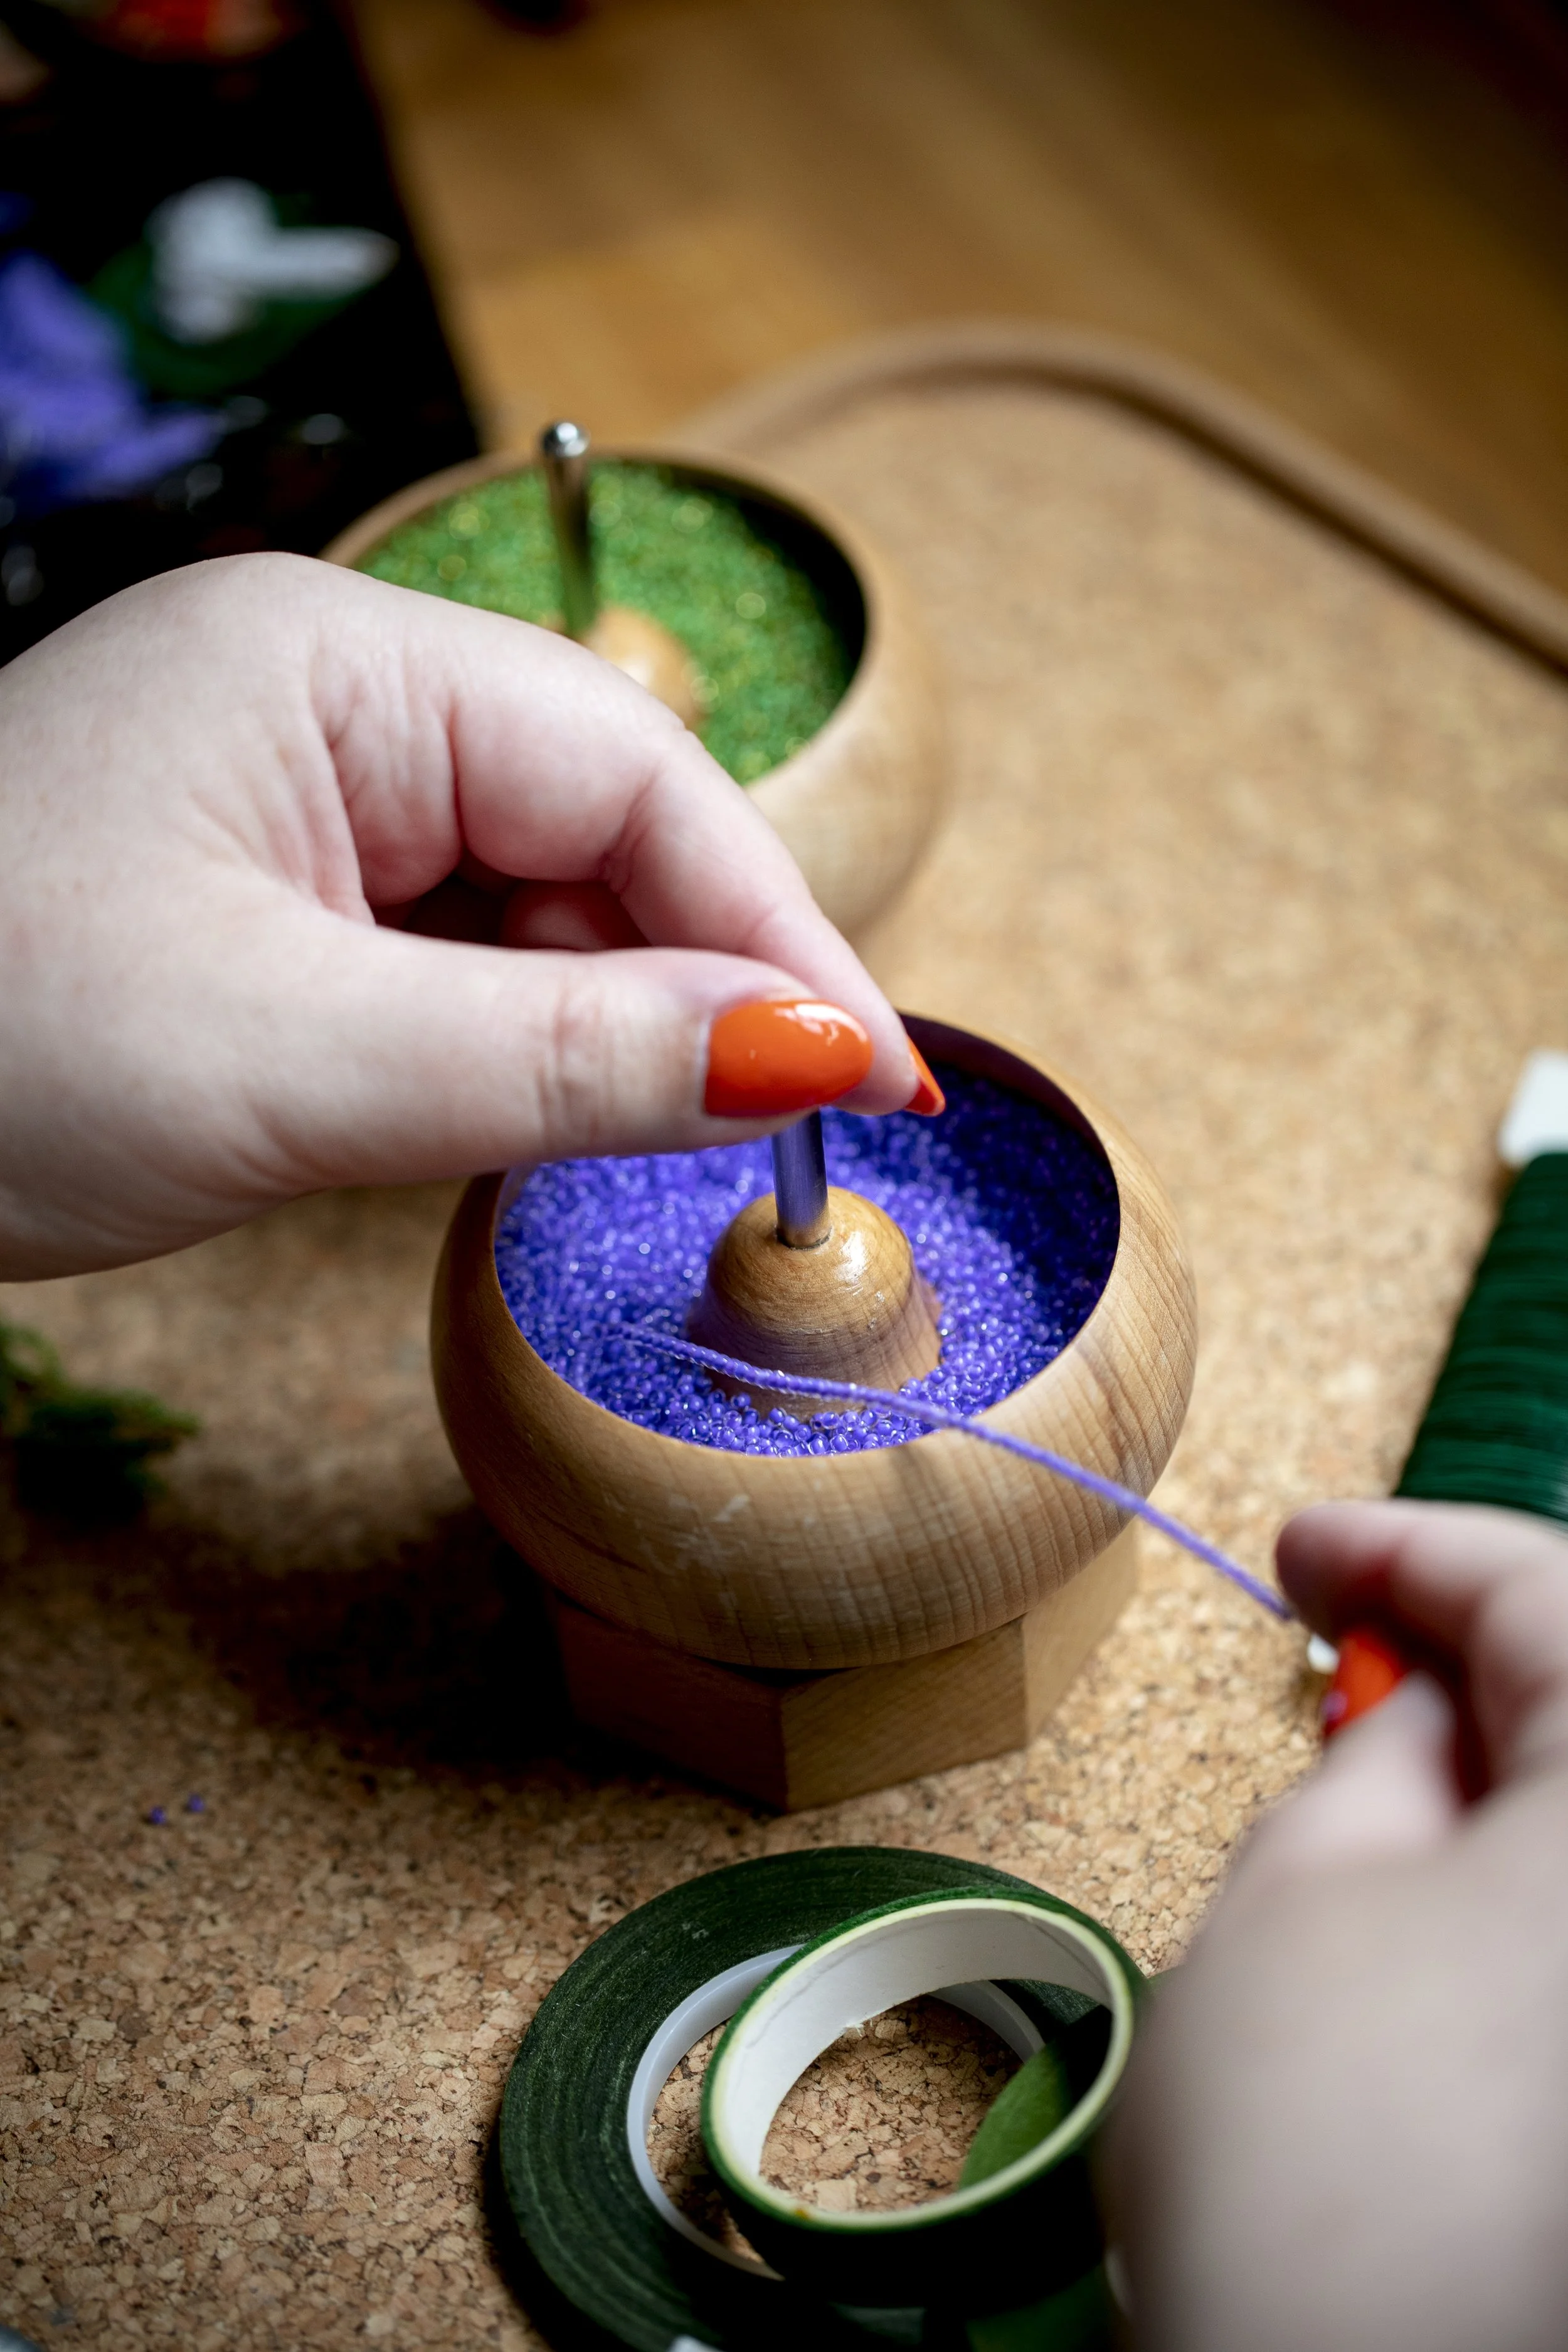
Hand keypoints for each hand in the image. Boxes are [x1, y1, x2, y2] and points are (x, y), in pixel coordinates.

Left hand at [0, 554, 919, 1276]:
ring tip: (659, 1144)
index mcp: (331, 660)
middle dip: (696, 982)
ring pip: (531, 901)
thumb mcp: (302, 1060)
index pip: (630, 771)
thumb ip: (572, 1058)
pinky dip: (513, 1043)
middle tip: (782, 1141)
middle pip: (595, 828)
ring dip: (606, 1024)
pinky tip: (535, 1118)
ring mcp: (292, 799)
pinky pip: (450, 954)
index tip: (873, 1072)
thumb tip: (811, 1056)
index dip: (773, 925)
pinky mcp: (268, 896)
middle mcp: (324, 702)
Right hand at [1113, 1498, 1567, 2351]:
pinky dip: (1534, 1895)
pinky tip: (1439, 1918)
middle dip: (1478, 1666)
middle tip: (1343, 1656)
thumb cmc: (1313, 2140)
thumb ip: (1375, 1761)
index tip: (1304, 1552)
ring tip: (1375, 1797)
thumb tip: (1419, 1712)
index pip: (1546, 1599)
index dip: (1410, 1551)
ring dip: (1507, 1786)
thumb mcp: (1296, 1888)